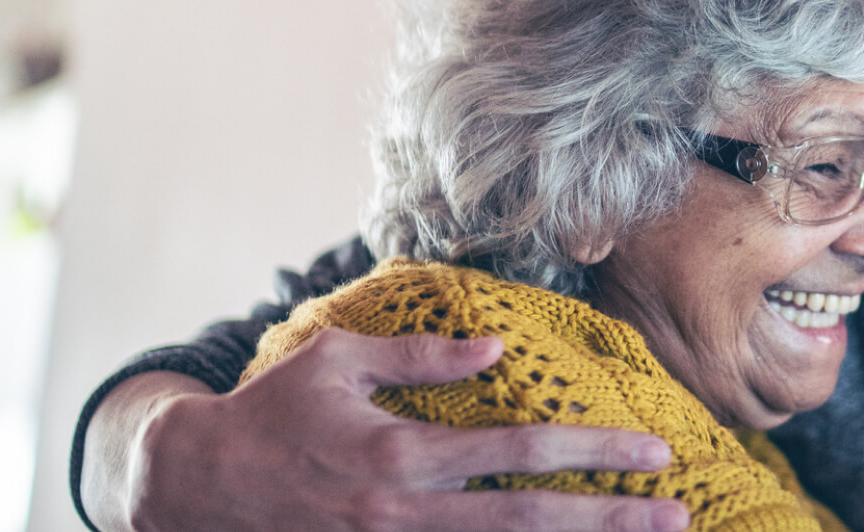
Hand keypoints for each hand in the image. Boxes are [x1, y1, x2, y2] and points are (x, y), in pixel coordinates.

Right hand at [82, 329, 690, 531]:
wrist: (186, 491)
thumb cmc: (268, 413)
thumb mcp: (336, 363)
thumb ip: (420, 356)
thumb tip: (495, 348)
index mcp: (402, 451)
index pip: (520, 450)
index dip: (593, 451)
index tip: (655, 452)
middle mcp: (405, 513)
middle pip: (528, 522)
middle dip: (609, 521)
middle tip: (677, 515)